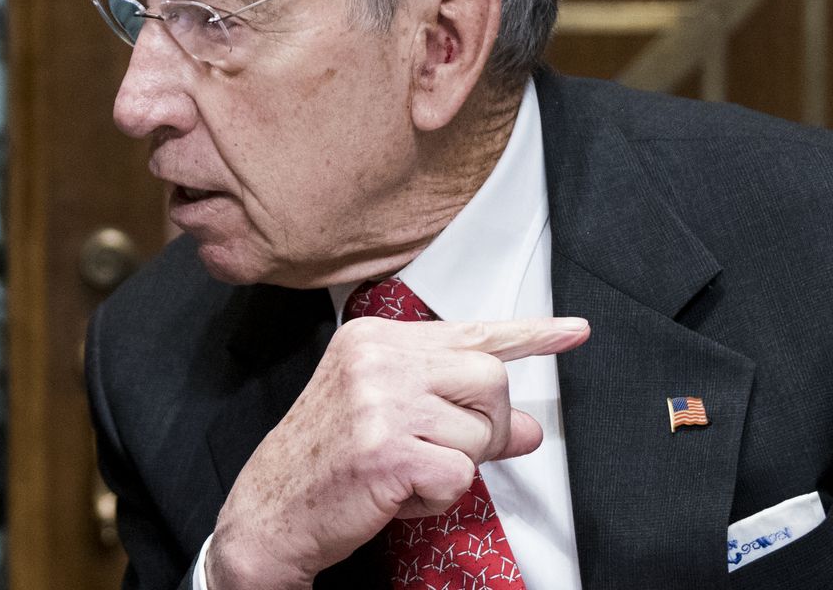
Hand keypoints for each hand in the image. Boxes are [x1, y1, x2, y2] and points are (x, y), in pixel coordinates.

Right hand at [204, 315, 589, 589]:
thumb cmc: (323, 463)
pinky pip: (461, 474)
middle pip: (490, 378)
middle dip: (485, 426)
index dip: (530, 334)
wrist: (270, 511)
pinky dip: (440, 496)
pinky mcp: (388, 449)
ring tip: (407, 472)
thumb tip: (524, 426)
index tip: (571, 331)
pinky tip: (399, 493)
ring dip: (457, 466)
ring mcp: (380, 401)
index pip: (469, 330)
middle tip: (445, 452)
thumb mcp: (387, 420)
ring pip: (482, 430)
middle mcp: (376, 359)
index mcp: (372, 340)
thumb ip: (454, 410)